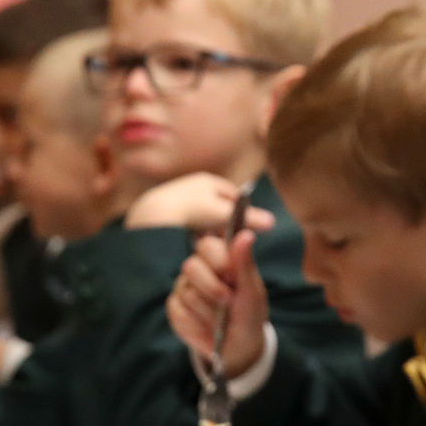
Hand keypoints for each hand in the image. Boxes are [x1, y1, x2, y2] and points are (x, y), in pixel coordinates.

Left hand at [125, 172, 275, 232]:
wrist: (152, 215)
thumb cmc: (190, 211)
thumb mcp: (223, 215)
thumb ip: (248, 219)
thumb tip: (272, 222)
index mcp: (208, 180)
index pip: (233, 196)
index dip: (241, 213)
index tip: (244, 230)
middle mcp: (194, 185)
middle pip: (218, 207)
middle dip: (223, 223)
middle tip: (227, 241)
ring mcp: (179, 197)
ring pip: (203, 217)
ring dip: (207, 230)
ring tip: (210, 245)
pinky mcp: (166, 210)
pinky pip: (186, 223)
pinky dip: (191, 233)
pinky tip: (190, 245)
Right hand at [166, 231, 268, 377]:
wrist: (237, 347)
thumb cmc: (248, 315)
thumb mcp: (252, 293)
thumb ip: (245, 264)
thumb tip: (247, 234)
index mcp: (220, 260)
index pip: (208, 245)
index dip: (219, 261)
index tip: (232, 277)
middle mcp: (199, 270)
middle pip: (192, 266)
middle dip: (212, 287)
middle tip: (228, 301)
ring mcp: (184, 288)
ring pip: (187, 293)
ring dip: (209, 311)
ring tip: (222, 320)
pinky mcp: (174, 308)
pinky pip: (179, 311)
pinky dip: (198, 324)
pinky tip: (208, 330)